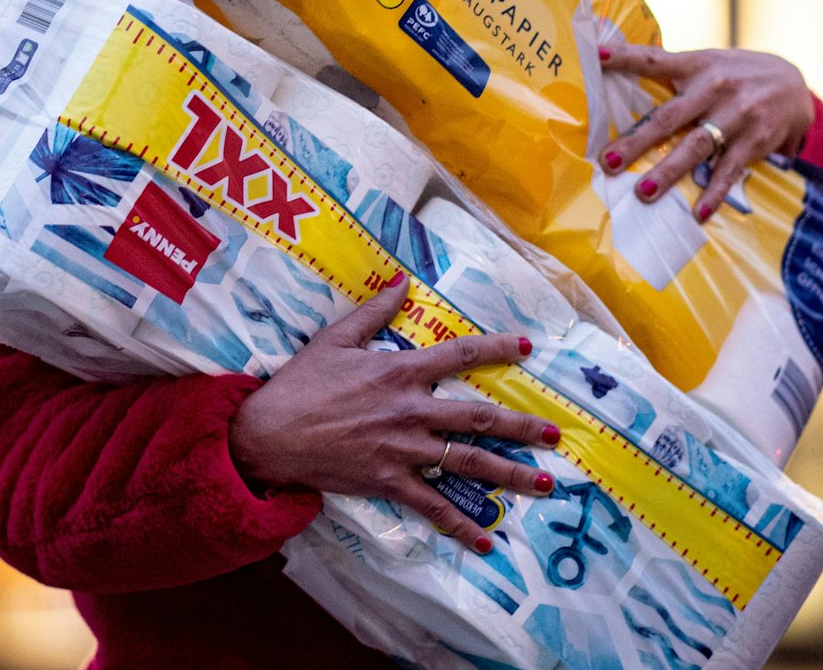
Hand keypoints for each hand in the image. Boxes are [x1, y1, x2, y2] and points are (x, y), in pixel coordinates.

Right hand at [229, 276, 562, 552]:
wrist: (268, 434)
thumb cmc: (300, 384)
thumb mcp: (336, 338)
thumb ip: (375, 310)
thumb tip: (403, 280)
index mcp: (401, 370)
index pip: (461, 355)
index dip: (498, 347)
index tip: (527, 347)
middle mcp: (412, 410)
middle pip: (479, 418)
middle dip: (521, 427)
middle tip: (553, 435)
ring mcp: (404, 450)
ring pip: (468, 463)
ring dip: (509, 474)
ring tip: (542, 483)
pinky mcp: (389, 482)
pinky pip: (433, 507)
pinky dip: (461, 527)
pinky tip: (486, 542)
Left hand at [596, 44, 813, 221]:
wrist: (795, 83)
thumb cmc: (736, 75)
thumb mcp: (709, 62)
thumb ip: (673, 72)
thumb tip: (617, 70)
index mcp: (697, 65)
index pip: (655, 59)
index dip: (627, 57)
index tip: (598, 57)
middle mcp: (715, 87)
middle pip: (669, 116)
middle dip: (638, 141)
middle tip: (609, 161)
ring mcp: (737, 114)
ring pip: (697, 146)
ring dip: (669, 172)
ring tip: (644, 193)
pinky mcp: (756, 139)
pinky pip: (729, 170)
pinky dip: (714, 194)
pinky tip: (699, 214)